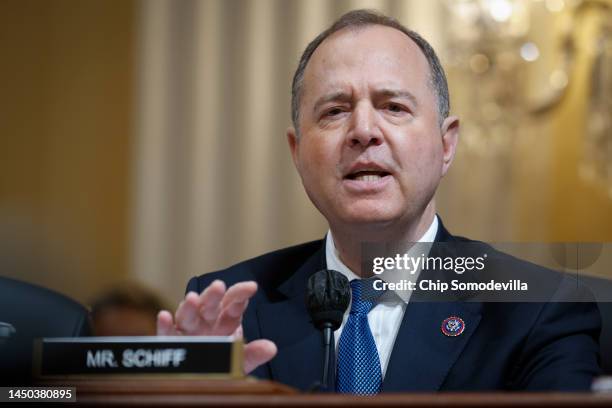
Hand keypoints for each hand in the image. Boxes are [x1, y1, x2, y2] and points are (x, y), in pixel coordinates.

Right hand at [157, 280, 276, 373]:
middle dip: (214, 295)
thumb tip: (271, 348)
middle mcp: (206, 322)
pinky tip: (164, 316)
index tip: (251, 287)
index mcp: (226, 322)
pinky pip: (167, 334)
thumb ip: (253, 354)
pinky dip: (164, 325)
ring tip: (192, 298)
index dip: (241, 294)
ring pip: (188, 315)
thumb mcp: (240, 362)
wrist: (203, 384)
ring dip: (189, 306)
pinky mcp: (173, 343)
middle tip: (219, 286)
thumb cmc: (223, 367)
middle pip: (210, 305)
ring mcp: (189, 331)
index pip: (233, 304)